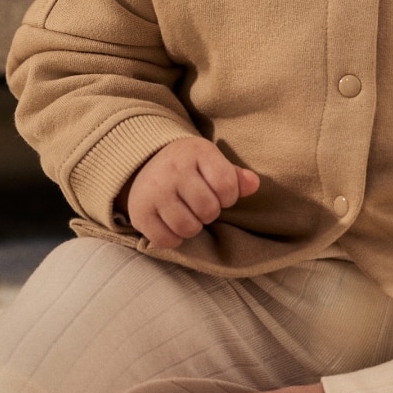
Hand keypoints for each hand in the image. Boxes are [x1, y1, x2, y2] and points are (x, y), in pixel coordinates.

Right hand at [121, 138, 259, 249]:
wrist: (146, 162)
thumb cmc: (190, 166)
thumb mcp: (213, 162)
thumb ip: (235, 176)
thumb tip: (253, 184)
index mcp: (196, 152)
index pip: (227, 186)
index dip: (229, 196)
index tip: (219, 192)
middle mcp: (173, 169)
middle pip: (208, 210)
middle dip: (210, 212)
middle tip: (200, 204)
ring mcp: (153, 191)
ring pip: (188, 227)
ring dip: (193, 227)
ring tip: (188, 214)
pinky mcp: (139, 212)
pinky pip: (166, 240)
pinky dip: (174, 238)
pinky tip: (172, 223)